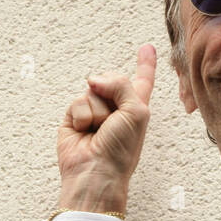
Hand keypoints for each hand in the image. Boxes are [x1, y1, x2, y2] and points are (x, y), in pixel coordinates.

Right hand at [56, 43, 156, 211]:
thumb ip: (121, 84)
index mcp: (137, 107)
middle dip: (112, 90)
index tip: (146, 48)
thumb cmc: (121, 150)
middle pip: (112, 78)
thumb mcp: (136, 111)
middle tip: (113, 118)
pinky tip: (84, 132)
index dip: (145, 64)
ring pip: (93, 89)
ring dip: (98, 110)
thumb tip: (92, 80)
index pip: (142, 79)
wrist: (95, 173)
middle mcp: (116, 108)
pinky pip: (77, 101)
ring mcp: (94, 112)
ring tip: (99, 131)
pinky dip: (82, 116)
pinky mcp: (74, 118)